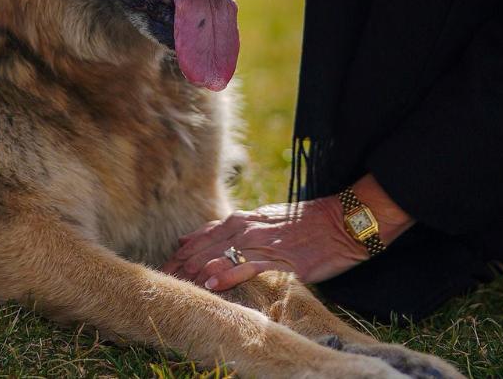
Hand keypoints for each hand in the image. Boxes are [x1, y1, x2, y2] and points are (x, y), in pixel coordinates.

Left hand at [162, 198, 365, 292]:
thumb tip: (200, 236)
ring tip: (176, 283)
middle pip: (204, 247)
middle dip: (180, 264)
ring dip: (195, 270)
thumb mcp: (266, 219)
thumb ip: (235, 228)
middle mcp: (248, 229)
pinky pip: (246, 267)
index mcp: (244, 219)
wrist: (341, 222)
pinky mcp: (279, 260)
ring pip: (219, 256)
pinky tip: (210, 283)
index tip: (165, 266)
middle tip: (161, 278)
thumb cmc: (306, 223)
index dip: (181, 253)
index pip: (202, 236)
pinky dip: (226, 274)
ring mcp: (262, 244)